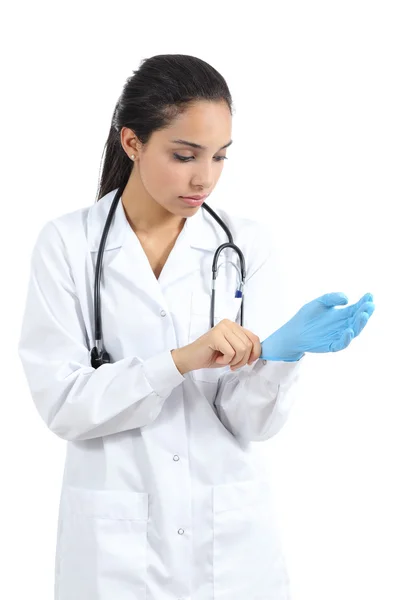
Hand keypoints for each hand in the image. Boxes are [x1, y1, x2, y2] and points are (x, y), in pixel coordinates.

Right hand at [173, 319, 261, 373]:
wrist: (192, 358)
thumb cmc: (211, 355)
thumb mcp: (233, 351)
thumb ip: (244, 347)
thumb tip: (257, 353)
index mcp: (234, 326)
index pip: (254, 338)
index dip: (255, 353)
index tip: (249, 362)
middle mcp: (229, 324)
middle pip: (248, 345)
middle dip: (242, 360)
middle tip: (232, 364)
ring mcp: (222, 328)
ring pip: (242, 349)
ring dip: (234, 361)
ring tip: (224, 360)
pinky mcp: (215, 335)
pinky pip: (231, 352)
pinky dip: (226, 360)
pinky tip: (217, 358)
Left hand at [260, 292, 374, 361]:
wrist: (293, 331)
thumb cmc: (307, 316)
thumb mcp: (319, 302)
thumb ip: (331, 298)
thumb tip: (347, 299)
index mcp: (343, 314)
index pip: (357, 308)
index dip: (364, 302)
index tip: (370, 295)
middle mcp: (344, 325)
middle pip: (358, 319)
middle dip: (365, 312)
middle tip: (370, 305)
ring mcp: (339, 336)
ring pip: (354, 331)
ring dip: (359, 324)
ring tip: (364, 315)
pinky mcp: (331, 345)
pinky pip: (341, 343)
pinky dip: (346, 338)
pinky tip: (349, 331)